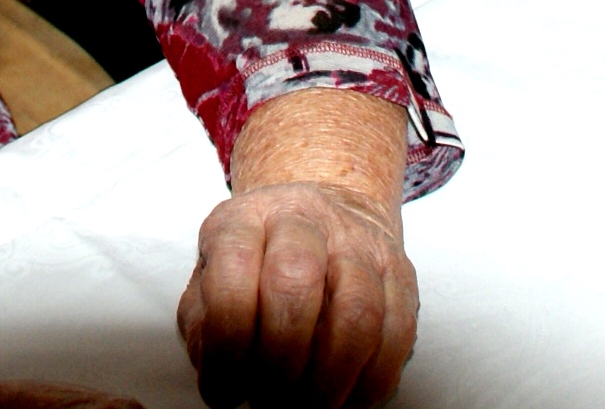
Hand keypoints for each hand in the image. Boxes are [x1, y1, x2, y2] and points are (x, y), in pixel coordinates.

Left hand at [178, 182, 417, 408]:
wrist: (320, 214)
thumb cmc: (254, 265)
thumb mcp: (211, 281)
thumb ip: (205, 325)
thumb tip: (219, 373)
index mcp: (243, 221)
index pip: (232, 282)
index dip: (227, 350)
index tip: (224, 392)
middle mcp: (302, 220)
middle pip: (296, 286)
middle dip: (280, 364)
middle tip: (271, 401)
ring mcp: (357, 242)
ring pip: (357, 313)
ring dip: (330, 380)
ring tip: (309, 406)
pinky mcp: (399, 272)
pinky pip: (397, 333)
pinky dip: (370, 381)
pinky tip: (346, 398)